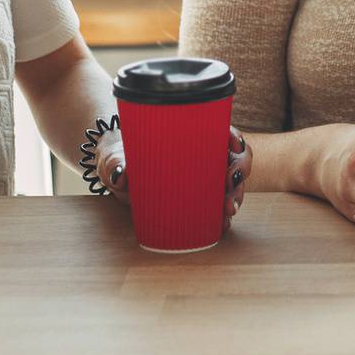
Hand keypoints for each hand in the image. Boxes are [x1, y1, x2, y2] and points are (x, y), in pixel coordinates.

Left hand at [90, 126, 249, 228]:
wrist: (116, 172)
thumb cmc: (120, 157)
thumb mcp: (116, 157)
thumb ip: (115, 163)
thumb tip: (120, 174)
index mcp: (188, 135)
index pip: (220, 130)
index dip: (234, 137)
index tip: (235, 146)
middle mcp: (200, 154)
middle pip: (231, 157)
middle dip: (239, 172)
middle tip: (231, 186)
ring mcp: (200, 177)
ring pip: (230, 182)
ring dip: (236, 195)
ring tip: (228, 210)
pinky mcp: (195, 198)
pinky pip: (216, 204)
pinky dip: (223, 214)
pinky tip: (223, 224)